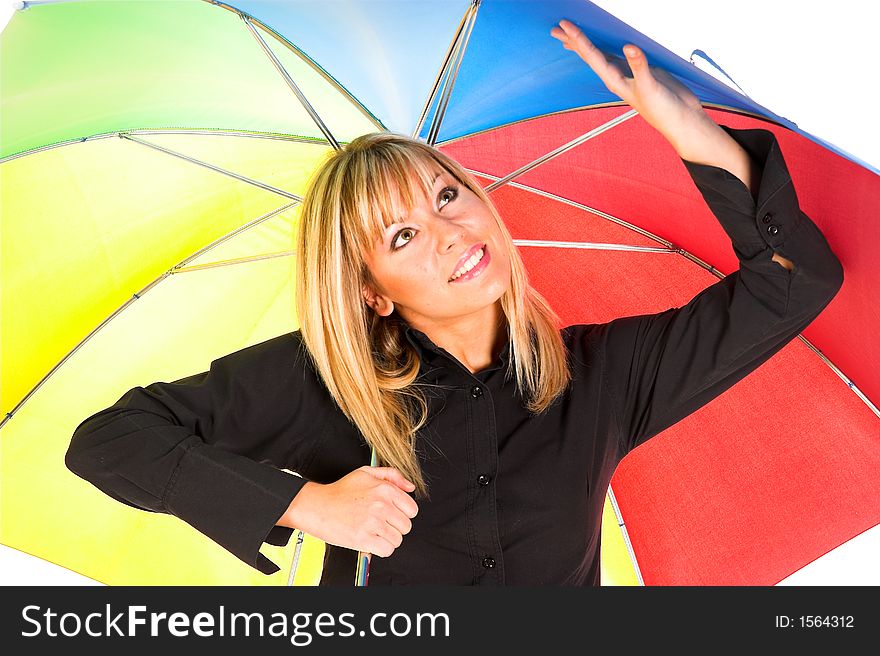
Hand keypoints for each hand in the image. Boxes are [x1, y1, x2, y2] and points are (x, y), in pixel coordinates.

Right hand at [281, 466, 418, 557]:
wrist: (317, 506)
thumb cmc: (340, 491)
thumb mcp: (366, 473)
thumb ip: (392, 475)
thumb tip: (410, 488)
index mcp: (384, 489)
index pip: (412, 509)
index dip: (403, 513)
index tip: (392, 514)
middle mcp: (381, 505)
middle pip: (406, 526)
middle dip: (395, 527)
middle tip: (380, 523)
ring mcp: (373, 522)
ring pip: (397, 540)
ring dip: (387, 539)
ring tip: (374, 531)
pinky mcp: (364, 538)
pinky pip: (387, 550)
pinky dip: (380, 549)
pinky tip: (371, 540)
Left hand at [550, 19, 707, 148]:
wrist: (680, 120)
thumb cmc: (663, 110)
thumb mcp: (650, 87)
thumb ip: (639, 66)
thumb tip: (629, 47)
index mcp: (615, 80)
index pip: (591, 55)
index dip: (578, 39)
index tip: (564, 25)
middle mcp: (617, 76)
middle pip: (589, 55)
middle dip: (573, 42)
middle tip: (555, 29)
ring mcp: (628, 73)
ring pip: (601, 54)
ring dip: (586, 44)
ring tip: (571, 36)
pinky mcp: (641, 70)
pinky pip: (619, 54)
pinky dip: (609, 46)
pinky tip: (606, 44)